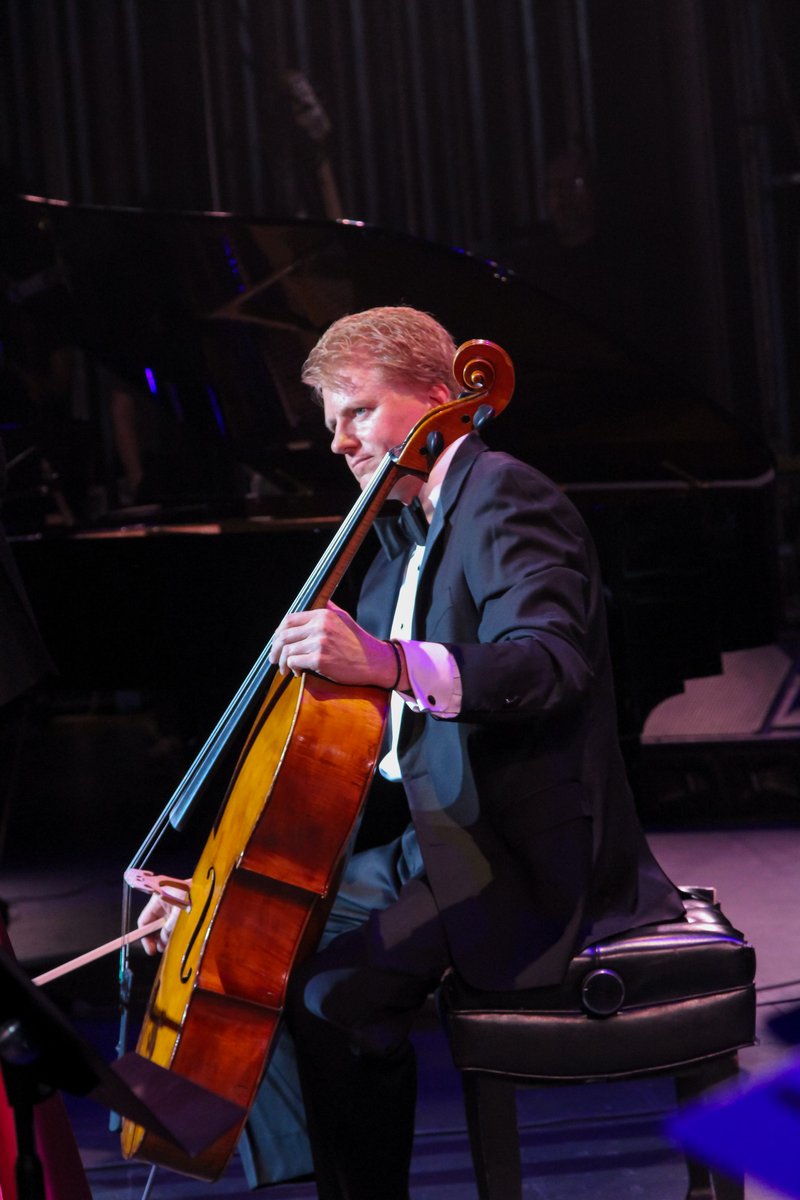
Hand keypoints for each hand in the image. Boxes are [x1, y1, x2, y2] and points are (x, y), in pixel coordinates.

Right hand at [137, 881, 190, 954]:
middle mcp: (162, 904)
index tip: (151, 950)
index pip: (144, 921)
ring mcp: (171, 908)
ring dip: (165, 937)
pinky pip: (172, 925)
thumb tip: (163, 941)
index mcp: (157, 900)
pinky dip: (173, 933)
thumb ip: (169, 927)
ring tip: (170, 946)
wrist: (210, 887)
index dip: (145, 937)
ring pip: (163, 926)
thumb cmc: (193, 895)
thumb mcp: (179, 912)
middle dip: (156, 939)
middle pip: (153, 925)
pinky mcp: (180, 911)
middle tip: (162, 949)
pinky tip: (177, 940)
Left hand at [269, 601, 400, 687]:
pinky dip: (292, 669)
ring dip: (283, 662)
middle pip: (284, 635)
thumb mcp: (344, 618)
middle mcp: (320, 626)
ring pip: (287, 650)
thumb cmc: (358, 642)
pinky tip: (298, 673)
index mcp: (323, 614)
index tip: (277, 642)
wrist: (374, 661)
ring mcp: (319, 642)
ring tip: (285, 670)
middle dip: (275, 649)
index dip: (278, 632)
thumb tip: (319, 600)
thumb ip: (329, 608)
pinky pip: (295, 662)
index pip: (289, 619)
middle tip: (274, 659)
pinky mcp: (320, 659)